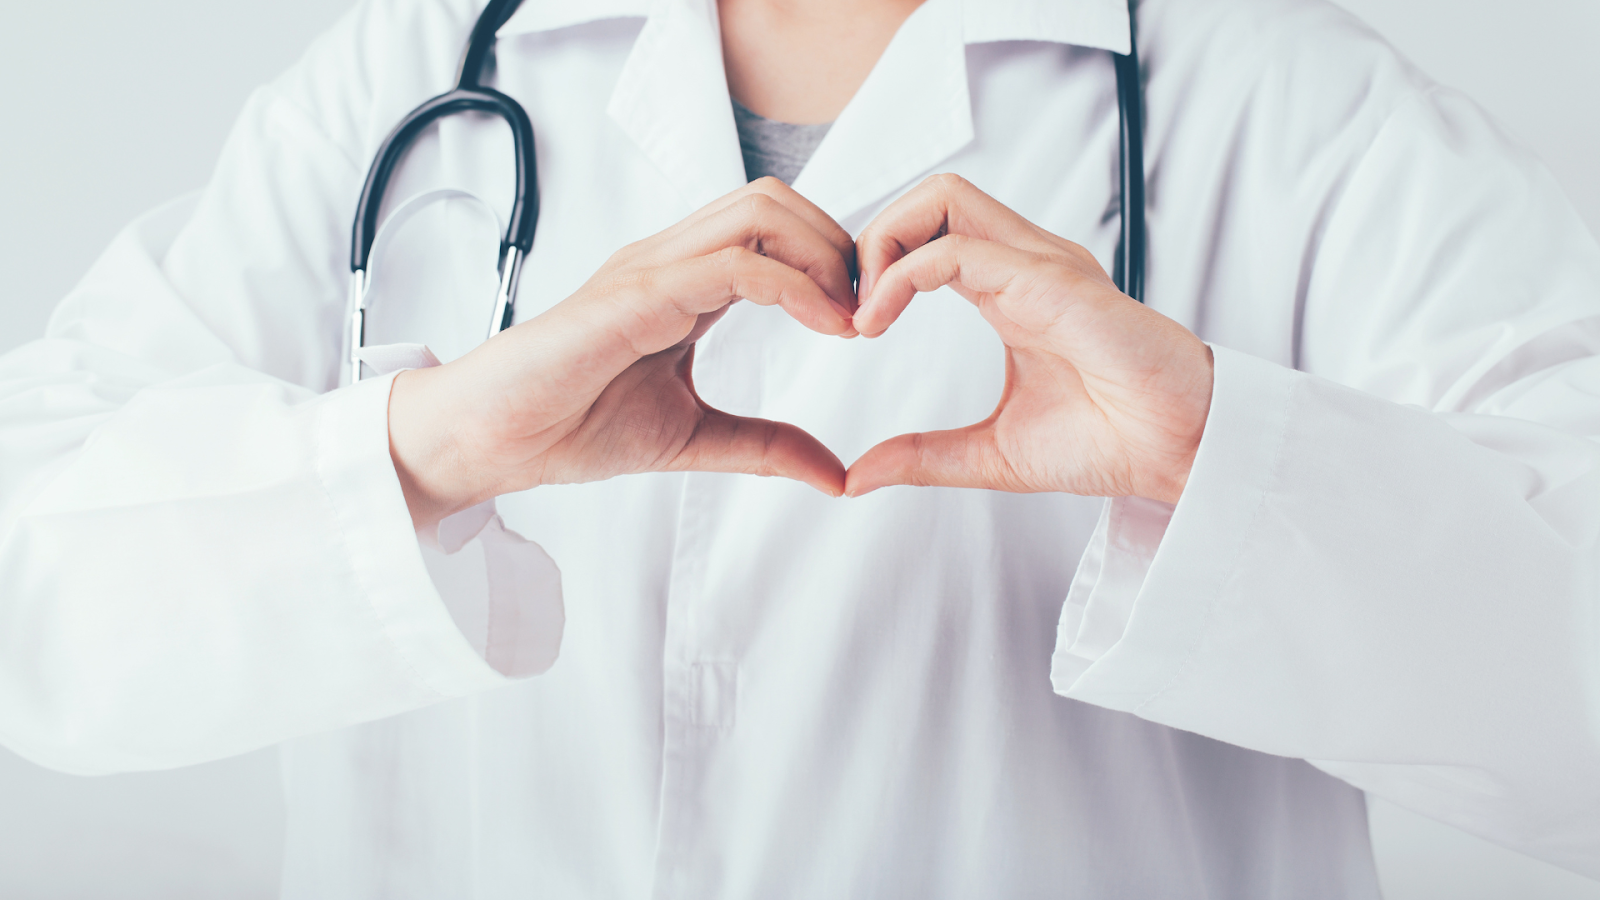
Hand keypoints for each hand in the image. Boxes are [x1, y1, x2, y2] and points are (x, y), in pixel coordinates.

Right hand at [389, 178, 858, 527]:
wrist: (491, 440)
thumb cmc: (569, 426)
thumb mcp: (695, 438)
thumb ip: (766, 447)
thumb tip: (836, 475)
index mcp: (683, 282)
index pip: (772, 230)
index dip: (830, 264)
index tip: (864, 323)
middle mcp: (669, 260)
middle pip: (774, 200)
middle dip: (837, 244)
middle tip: (869, 310)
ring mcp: (651, 267)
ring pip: (759, 212)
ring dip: (823, 255)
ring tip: (851, 317)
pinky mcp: (636, 292)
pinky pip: (733, 264)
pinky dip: (794, 286)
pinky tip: (825, 326)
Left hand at [845, 174, 1213, 503]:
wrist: (1182, 453)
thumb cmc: (1112, 442)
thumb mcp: (992, 454)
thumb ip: (925, 457)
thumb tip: (858, 476)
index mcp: (1012, 290)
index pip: (931, 234)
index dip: (877, 266)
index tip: (850, 328)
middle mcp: (1025, 264)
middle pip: (932, 196)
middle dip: (872, 238)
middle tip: (847, 310)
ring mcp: (1040, 265)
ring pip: (943, 198)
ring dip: (884, 243)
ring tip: (861, 313)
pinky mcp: (1052, 282)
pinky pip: (959, 249)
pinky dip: (903, 274)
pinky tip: (878, 321)